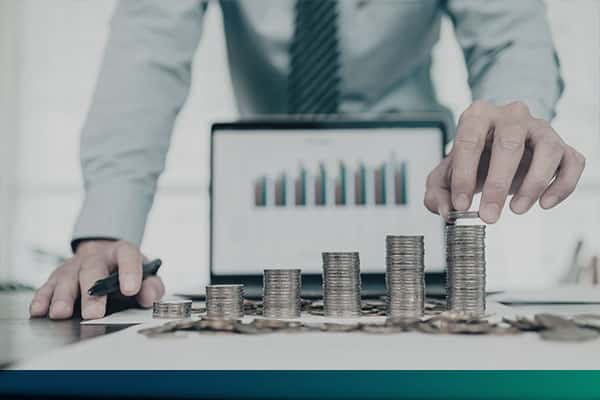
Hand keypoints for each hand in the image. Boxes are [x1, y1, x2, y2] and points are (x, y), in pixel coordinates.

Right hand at [29, 240, 164, 319]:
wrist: (105, 259)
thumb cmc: (128, 273)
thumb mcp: (146, 277)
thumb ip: (152, 287)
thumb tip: (148, 297)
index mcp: (122, 252)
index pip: (127, 256)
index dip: (130, 272)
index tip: (131, 289)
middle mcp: (96, 257)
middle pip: (92, 270)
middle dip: (92, 293)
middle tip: (94, 314)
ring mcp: (75, 266)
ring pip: (67, 278)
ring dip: (62, 297)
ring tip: (61, 313)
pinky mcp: (57, 277)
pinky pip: (47, 286)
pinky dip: (42, 298)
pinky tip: (39, 310)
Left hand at [425, 100, 584, 222]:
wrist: (496, 147)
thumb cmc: (472, 159)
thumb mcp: (445, 174)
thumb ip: (437, 193)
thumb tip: (447, 211)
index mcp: (477, 116)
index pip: (469, 142)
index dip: (464, 175)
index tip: (461, 205)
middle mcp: (511, 116)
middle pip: (509, 144)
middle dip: (498, 185)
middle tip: (489, 217)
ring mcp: (540, 128)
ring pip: (548, 150)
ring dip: (533, 184)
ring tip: (518, 210)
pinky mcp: (562, 144)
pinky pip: (572, 162)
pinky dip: (563, 185)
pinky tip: (545, 203)